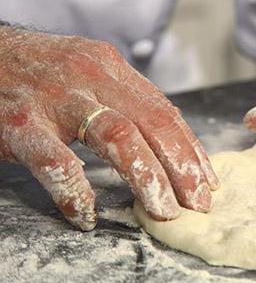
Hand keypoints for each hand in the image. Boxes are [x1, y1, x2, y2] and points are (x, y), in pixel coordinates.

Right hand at [0, 26, 218, 229]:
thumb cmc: (36, 72)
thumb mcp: (86, 72)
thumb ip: (123, 100)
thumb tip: (166, 139)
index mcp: (110, 67)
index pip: (164, 110)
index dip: (190, 148)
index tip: (207, 179)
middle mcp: (89, 77)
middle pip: (152, 123)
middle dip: (182, 167)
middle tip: (198, 202)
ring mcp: (55, 100)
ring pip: (118, 137)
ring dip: (147, 178)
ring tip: (163, 210)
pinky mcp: (20, 124)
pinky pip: (57, 163)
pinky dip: (76, 192)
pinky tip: (86, 214)